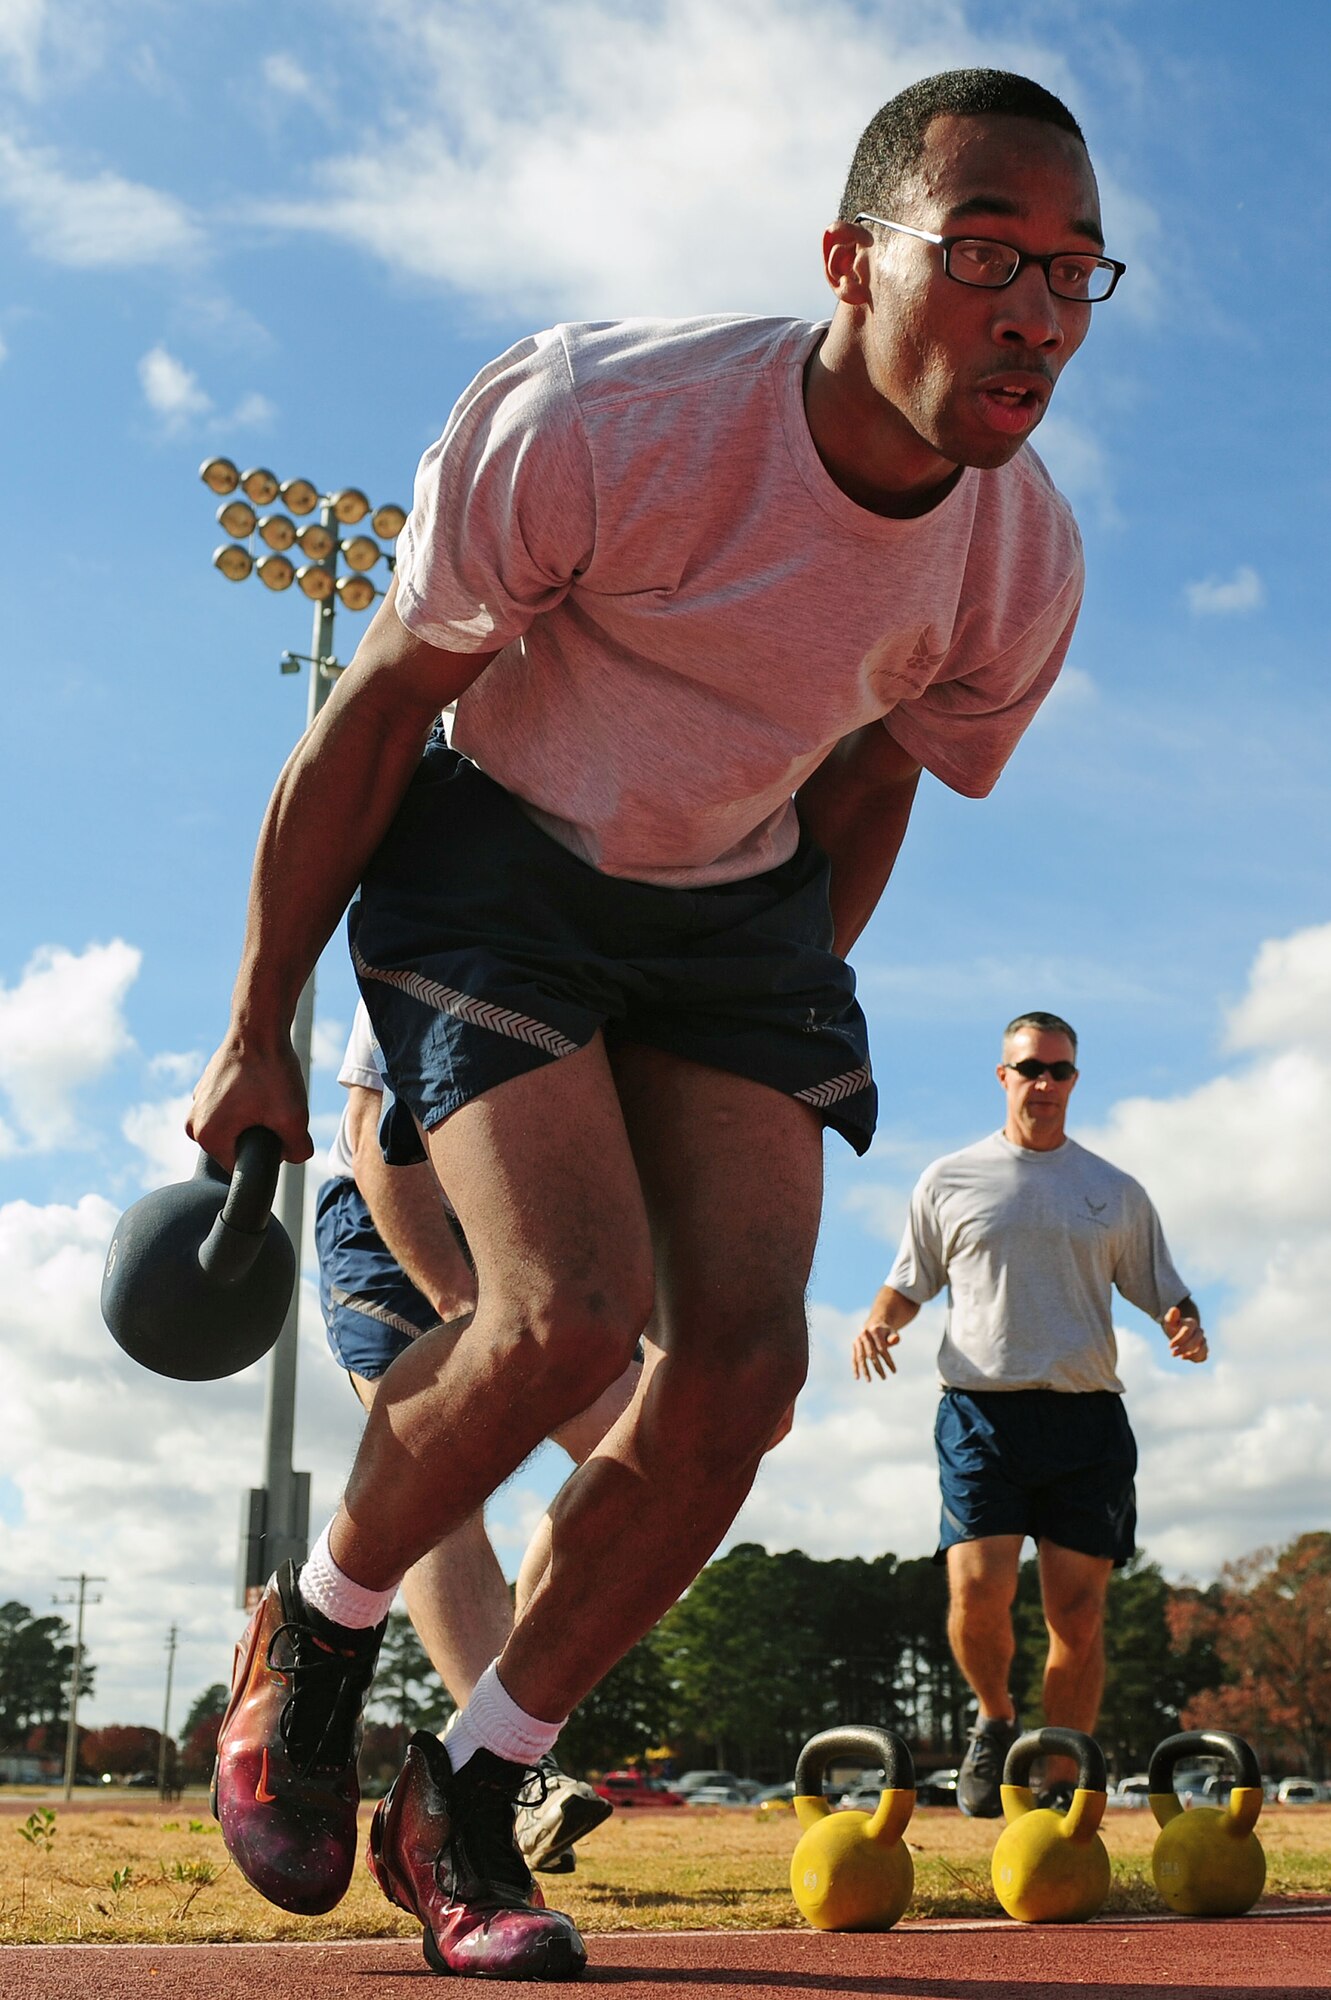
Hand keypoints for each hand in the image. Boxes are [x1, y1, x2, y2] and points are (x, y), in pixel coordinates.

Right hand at [187, 1030, 312, 1171]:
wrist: (259, 1027)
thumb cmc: (271, 1071)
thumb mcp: (294, 1117)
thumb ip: (298, 1151)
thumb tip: (292, 1157)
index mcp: (207, 1137)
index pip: (242, 1167)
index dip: (267, 1152)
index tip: (276, 1125)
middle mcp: (193, 1125)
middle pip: (239, 1147)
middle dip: (261, 1133)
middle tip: (275, 1107)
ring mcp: (197, 1105)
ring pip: (237, 1127)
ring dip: (256, 1116)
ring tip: (268, 1093)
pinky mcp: (206, 1090)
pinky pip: (232, 1108)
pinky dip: (248, 1101)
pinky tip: (260, 1083)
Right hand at [852, 1320, 899, 1381]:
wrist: (874, 1326)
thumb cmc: (885, 1333)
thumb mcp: (892, 1332)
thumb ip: (894, 1337)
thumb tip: (895, 1340)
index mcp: (874, 1331)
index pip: (882, 1349)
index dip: (888, 1360)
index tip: (894, 1371)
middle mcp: (864, 1335)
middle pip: (871, 1354)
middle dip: (877, 1367)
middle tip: (884, 1378)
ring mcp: (858, 1341)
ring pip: (861, 1357)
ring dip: (865, 1370)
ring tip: (869, 1381)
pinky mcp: (854, 1346)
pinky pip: (854, 1358)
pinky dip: (855, 1368)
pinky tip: (857, 1377)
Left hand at [1163, 1304, 1207, 1363]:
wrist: (1179, 1332)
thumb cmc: (1174, 1327)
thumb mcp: (1170, 1321)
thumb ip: (1171, 1316)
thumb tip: (1174, 1309)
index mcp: (1192, 1323)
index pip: (1187, 1332)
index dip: (1179, 1340)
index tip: (1170, 1346)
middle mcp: (1199, 1332)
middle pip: (1196, 1340)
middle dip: (1184, 1348)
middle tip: (1172, 1353)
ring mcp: (1202, 1341)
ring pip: (1202, 1347)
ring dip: (1191, 1354)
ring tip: (1180, 1356)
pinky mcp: (1203, 1349)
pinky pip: (1204, 1355)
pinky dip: (1197, 1358)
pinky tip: (1185, 1358)